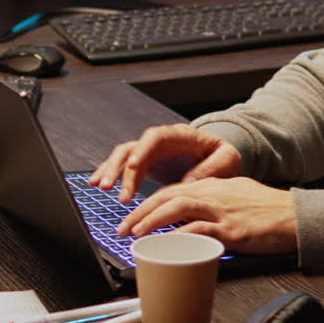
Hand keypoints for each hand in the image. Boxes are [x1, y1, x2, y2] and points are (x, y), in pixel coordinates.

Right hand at [89, 124, 240, 201]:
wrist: (216, 156)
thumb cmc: (221, 156)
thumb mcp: (227, 158)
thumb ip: (212, 168)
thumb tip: (187, 183)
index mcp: (179, 135)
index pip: (156, 137)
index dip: (143, 149)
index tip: (134, 165)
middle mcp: (160, 141)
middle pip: (133, 147)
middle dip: (120, 166)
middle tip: (111, 187)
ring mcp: (149, 152)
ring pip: (122, 156)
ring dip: (110, 171)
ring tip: (101, 187)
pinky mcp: (144, 164)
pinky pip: (121, 166)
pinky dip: (109, 173)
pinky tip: (96, 183)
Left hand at [117, 176, 297, 254]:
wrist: (295, 216)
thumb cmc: (269, 209)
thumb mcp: (238, 194)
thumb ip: (215, 199)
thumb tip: (194, 214)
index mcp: (214, 185)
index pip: (173, 190)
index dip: (149, 203)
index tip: (133, 216)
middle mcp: (214, 193)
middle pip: (168, 196)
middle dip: (141, 211)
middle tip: (124, 227)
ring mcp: (221, 210)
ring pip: (177, 208)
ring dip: (152, 220)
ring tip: (137, 233)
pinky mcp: (230, 229)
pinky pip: (198, 230)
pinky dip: (179, 236)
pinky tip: (167, 243)